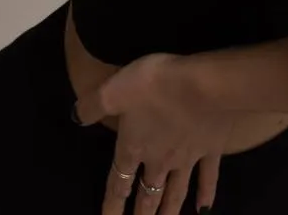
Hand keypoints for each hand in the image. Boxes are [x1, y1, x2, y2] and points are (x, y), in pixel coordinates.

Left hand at [73, 50, 230, 214]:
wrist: (204, 85)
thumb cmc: (155, 86)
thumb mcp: (114, 89)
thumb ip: (93, 105)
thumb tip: (76, 117)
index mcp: (134, 147)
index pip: (119, 183)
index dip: (112, 205)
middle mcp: (160, 160)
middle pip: (148, 194)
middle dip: (141, 214)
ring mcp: (188, 158)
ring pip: (176, 192)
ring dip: (168, 211)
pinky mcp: (212, 149)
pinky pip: (208, 177)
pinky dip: (206, 193)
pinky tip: (204, 208)